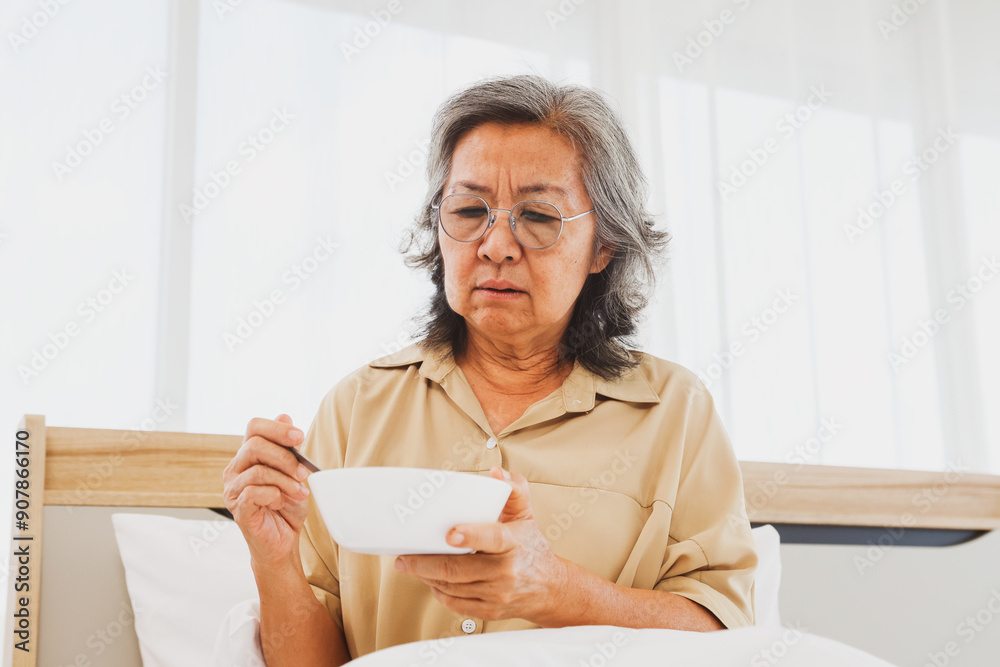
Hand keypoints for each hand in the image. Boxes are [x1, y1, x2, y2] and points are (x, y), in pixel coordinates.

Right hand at [223, 414, 311, 566]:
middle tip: (304, 472)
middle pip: (253, 445)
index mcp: (248, 457)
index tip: (299, 437)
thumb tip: (285, 415)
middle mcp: (235, 470)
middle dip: (284, 456)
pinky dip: (275, 495)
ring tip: (300, 491)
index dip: (276, 427)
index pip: (254, 427)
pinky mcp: (237, 509)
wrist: (283, 542)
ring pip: (258, 470)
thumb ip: (287, 447)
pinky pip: (254, 492)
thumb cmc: (286, 507)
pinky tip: (282, 502)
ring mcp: (233, 490)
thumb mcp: (294, 473)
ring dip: (285, 480)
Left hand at [393, 467, 568, 623]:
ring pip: (451, 587)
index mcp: (512, 543)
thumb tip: (495, 473)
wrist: (549, 588)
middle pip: (458, 570)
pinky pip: (455, 603)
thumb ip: (513, 490)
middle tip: (403, 558)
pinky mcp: (489, 611)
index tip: (449, 533)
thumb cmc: (530, 547)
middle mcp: (505, 571)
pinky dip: (439, 592)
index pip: (491, 538)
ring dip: (426, 576)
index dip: (470, 536)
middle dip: (424, 563)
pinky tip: (431, 580)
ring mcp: (497, 594)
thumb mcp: (525, 515)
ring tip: (410, 565)